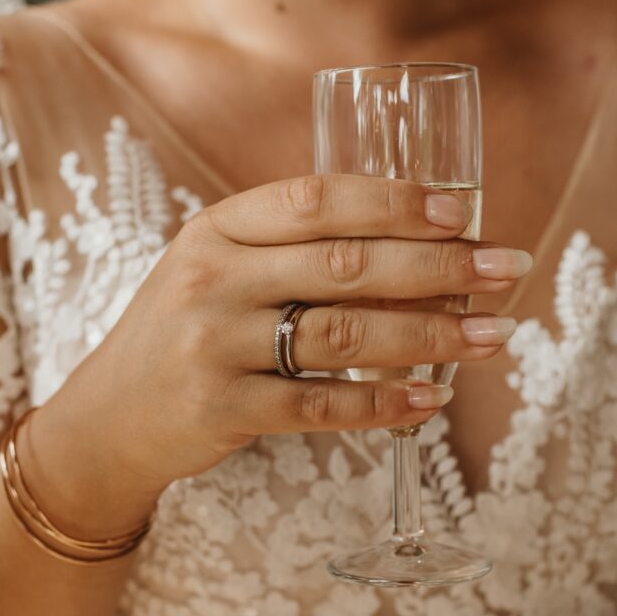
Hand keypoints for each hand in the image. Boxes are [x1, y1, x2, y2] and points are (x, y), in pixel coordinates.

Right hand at [31, 174, 530, 532]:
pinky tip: (430, 398)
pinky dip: (384, 403)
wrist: (107, 416)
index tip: (460, 214)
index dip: (393, 202)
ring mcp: (213, 344)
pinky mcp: (223, 408)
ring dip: (430, 334)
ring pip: (344, 333)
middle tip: (509, 270)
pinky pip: (322, 404)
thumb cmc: (181, 331)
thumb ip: (286, 248)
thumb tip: (411, 241)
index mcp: (216, 229)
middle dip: (439, 265)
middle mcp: (212, 278)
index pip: (314, 199)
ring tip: (492, 338)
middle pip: (344, 264)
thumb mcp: (213, 268)